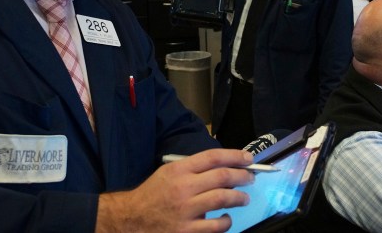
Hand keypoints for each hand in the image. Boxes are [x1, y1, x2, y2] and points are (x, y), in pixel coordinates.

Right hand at [96, 149, 253, 232]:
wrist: (130, 219)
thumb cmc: (152, 195)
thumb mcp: (168, 173)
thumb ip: (191, 169)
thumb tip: (222, 169)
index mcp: (178, 170)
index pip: (212, 157)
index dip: (234, 155)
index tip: (247, 158)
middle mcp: (183, 187)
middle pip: (222, 176)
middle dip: (242, 175)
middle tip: (250, 177)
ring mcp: (186, 210)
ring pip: (223, 198)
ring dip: (239, 197)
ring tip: (244, 198)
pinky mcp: (187, 231)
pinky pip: (215, 225)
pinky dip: (226, 221)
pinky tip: (226, 218)